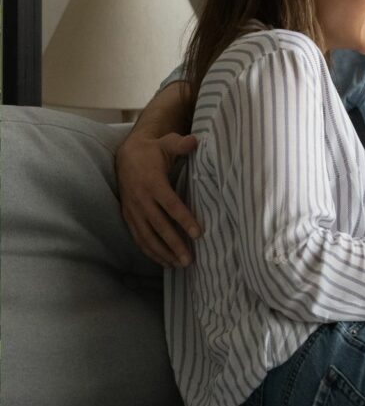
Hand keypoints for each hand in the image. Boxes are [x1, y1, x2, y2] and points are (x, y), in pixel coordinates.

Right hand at [116, 132, 200, 267]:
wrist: (125, 155)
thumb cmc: (153, 150)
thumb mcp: (166, 143)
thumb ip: (181, 144)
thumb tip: (195, 140)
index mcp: (152, 182)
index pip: (170, 205)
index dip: (184, 219)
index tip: (198, 234)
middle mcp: (141, 199)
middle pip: (159, 226)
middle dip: (174, 244)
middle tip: (189, 260)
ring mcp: (133, 210)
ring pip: (147, 236)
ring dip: (162, 252)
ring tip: (179, 265)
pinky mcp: (129, 216)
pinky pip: (139, 237)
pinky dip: (150, 251)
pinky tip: (163, 262)